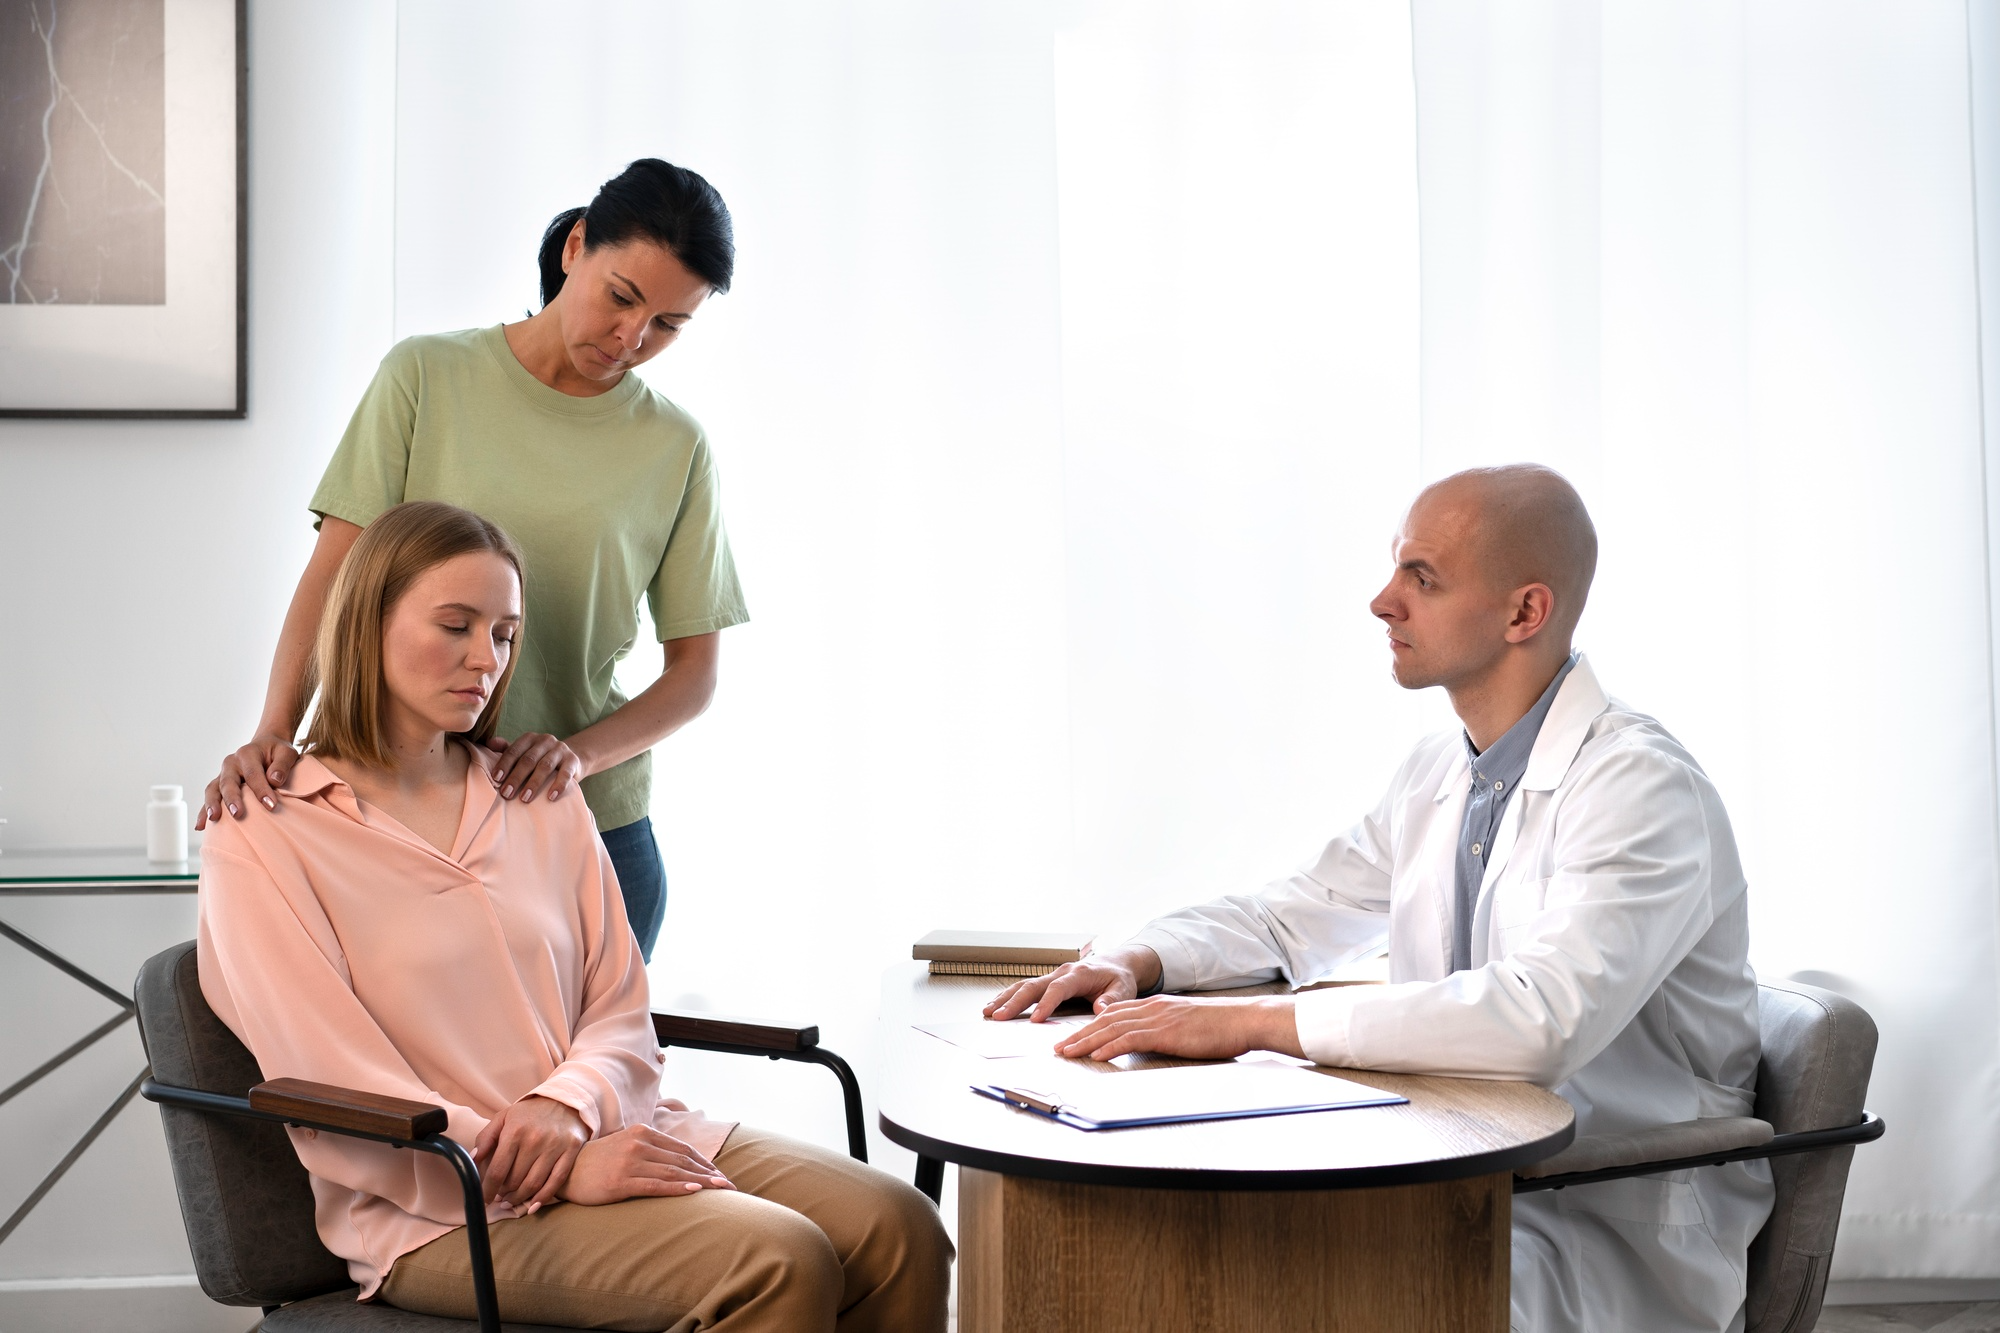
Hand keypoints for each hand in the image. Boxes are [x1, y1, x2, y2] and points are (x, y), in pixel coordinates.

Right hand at [197, 732, 299, 827]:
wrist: (266, 747)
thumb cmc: (277, 752)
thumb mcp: (286, 753)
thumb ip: (282, 764)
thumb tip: (274, 780)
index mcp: (247, 753)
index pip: (252, 773)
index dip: (261, 789)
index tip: (270, 805)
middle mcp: (231, 763)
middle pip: (228, 781)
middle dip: (232, 798)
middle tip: (237, 814)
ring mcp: (223, 774)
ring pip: (213, 789)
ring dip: (212, 804)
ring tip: (214, 818)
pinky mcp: (220, 785)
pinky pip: (210, 797)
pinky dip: (204, 811)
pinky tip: (201, 826)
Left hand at [472, 1095, 588, 1209]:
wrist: (565, 1099)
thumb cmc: (530, 1113)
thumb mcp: (503, 1118)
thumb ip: (485, 1138)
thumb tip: (473, 1160)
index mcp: (515, 1131)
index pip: (498, 1170)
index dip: (488, 1189)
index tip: (484, 1198)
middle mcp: (535, 1140)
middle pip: (515, 1180)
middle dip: (504, 1194)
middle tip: (500, 1197)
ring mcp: (555, 1146)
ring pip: (534, 1184)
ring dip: (519, 1198)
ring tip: (511, 1201)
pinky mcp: (571, 1151)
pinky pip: (556, 1181)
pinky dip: (543, 1198)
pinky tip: (532, 1206)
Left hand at [486, 733, 583, 803]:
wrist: (571, 760)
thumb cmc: (540, 759)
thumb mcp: (523, 753)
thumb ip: (506, 749)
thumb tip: (489, 743)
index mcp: (530, 738)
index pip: (514, 750)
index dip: (504, 764)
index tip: (496, 779)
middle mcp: (545, 741)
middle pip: (528, 759)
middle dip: (516, 777)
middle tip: (506, 793)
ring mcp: (560, 750)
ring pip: (545, 766)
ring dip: (534, 783)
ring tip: (524, 798)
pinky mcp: (573, 761)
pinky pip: (565, 773)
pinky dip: (558, 785)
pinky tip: (551, 797)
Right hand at [556, 1125, 735, 1205]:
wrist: (566, 1171)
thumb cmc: (599, 1161)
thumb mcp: (627, 1146)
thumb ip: (650, 1149)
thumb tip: (679, 1160)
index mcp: (643, 1132)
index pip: (682, 1148)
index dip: (704, 1162)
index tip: (720, 1174)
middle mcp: (639, 1143)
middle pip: (682, 1159)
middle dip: (709, 1173)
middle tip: (729, 1185)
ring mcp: (629, 1162)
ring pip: (673, 1172)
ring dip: (700, 1181)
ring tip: (720, 1190)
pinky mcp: (620, 1181)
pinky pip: (655, 1185)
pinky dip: (677, 1188)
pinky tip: (694, 1192)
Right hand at [983, 946, 1164, 1022]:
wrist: (1116, 965)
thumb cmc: (1119, 979)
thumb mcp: (1123, 989)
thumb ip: (1112, 999)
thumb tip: (1099, 1009)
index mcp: (1079, 974)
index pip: (1058, 988)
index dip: (1046, 1003)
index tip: (1035, 1019)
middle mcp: (1062, 972)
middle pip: (1033, 986)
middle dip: (1014, 1002)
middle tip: (999, 1016)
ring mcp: (1052, 976)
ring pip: (1024, 985)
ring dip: (1006, 998)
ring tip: (989, 1011)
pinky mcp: (1048, 982)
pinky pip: (1025, 987)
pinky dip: (1009, 996)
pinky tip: (996, 1005)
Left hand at [1054, 995, 1303, 1062]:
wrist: (1243, 1020)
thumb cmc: (1222, 1027)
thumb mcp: (1188, 1025)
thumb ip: (1168, 1029)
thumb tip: (1156, 1042)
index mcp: (1157, 1005)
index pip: (1116, 1012)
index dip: (1092, 1024)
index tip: (1075, 1035)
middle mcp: (1152, 1008)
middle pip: (1106, 1019)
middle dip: (1079, 1033)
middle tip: (1059, 1046)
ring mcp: (1157, 1018)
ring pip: (1111, 1028)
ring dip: (1085, 1041)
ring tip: (1067, 1052)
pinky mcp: (1164, 1032)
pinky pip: (1129, 1039)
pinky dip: (1108, 1047)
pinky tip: (1095, 1055)